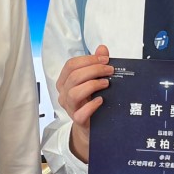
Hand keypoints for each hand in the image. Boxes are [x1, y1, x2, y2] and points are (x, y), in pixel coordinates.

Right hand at [55, 44, 111, 162]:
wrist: (91, 125)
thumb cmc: (90, 99)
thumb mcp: (93, 80)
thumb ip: (96, 64)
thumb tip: (102, 49)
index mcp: (65, 81)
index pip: (71, 65)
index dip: (88, 60)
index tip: (105, 59)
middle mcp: (64, 93)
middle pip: (74, 77)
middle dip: (94, 70)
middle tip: (110, 70)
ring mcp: (69, 107)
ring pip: (74, 93)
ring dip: (93, 85)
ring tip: (106, 84)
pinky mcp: (77, 120)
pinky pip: (81, 113)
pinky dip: (91, 105)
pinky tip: (101, 100)